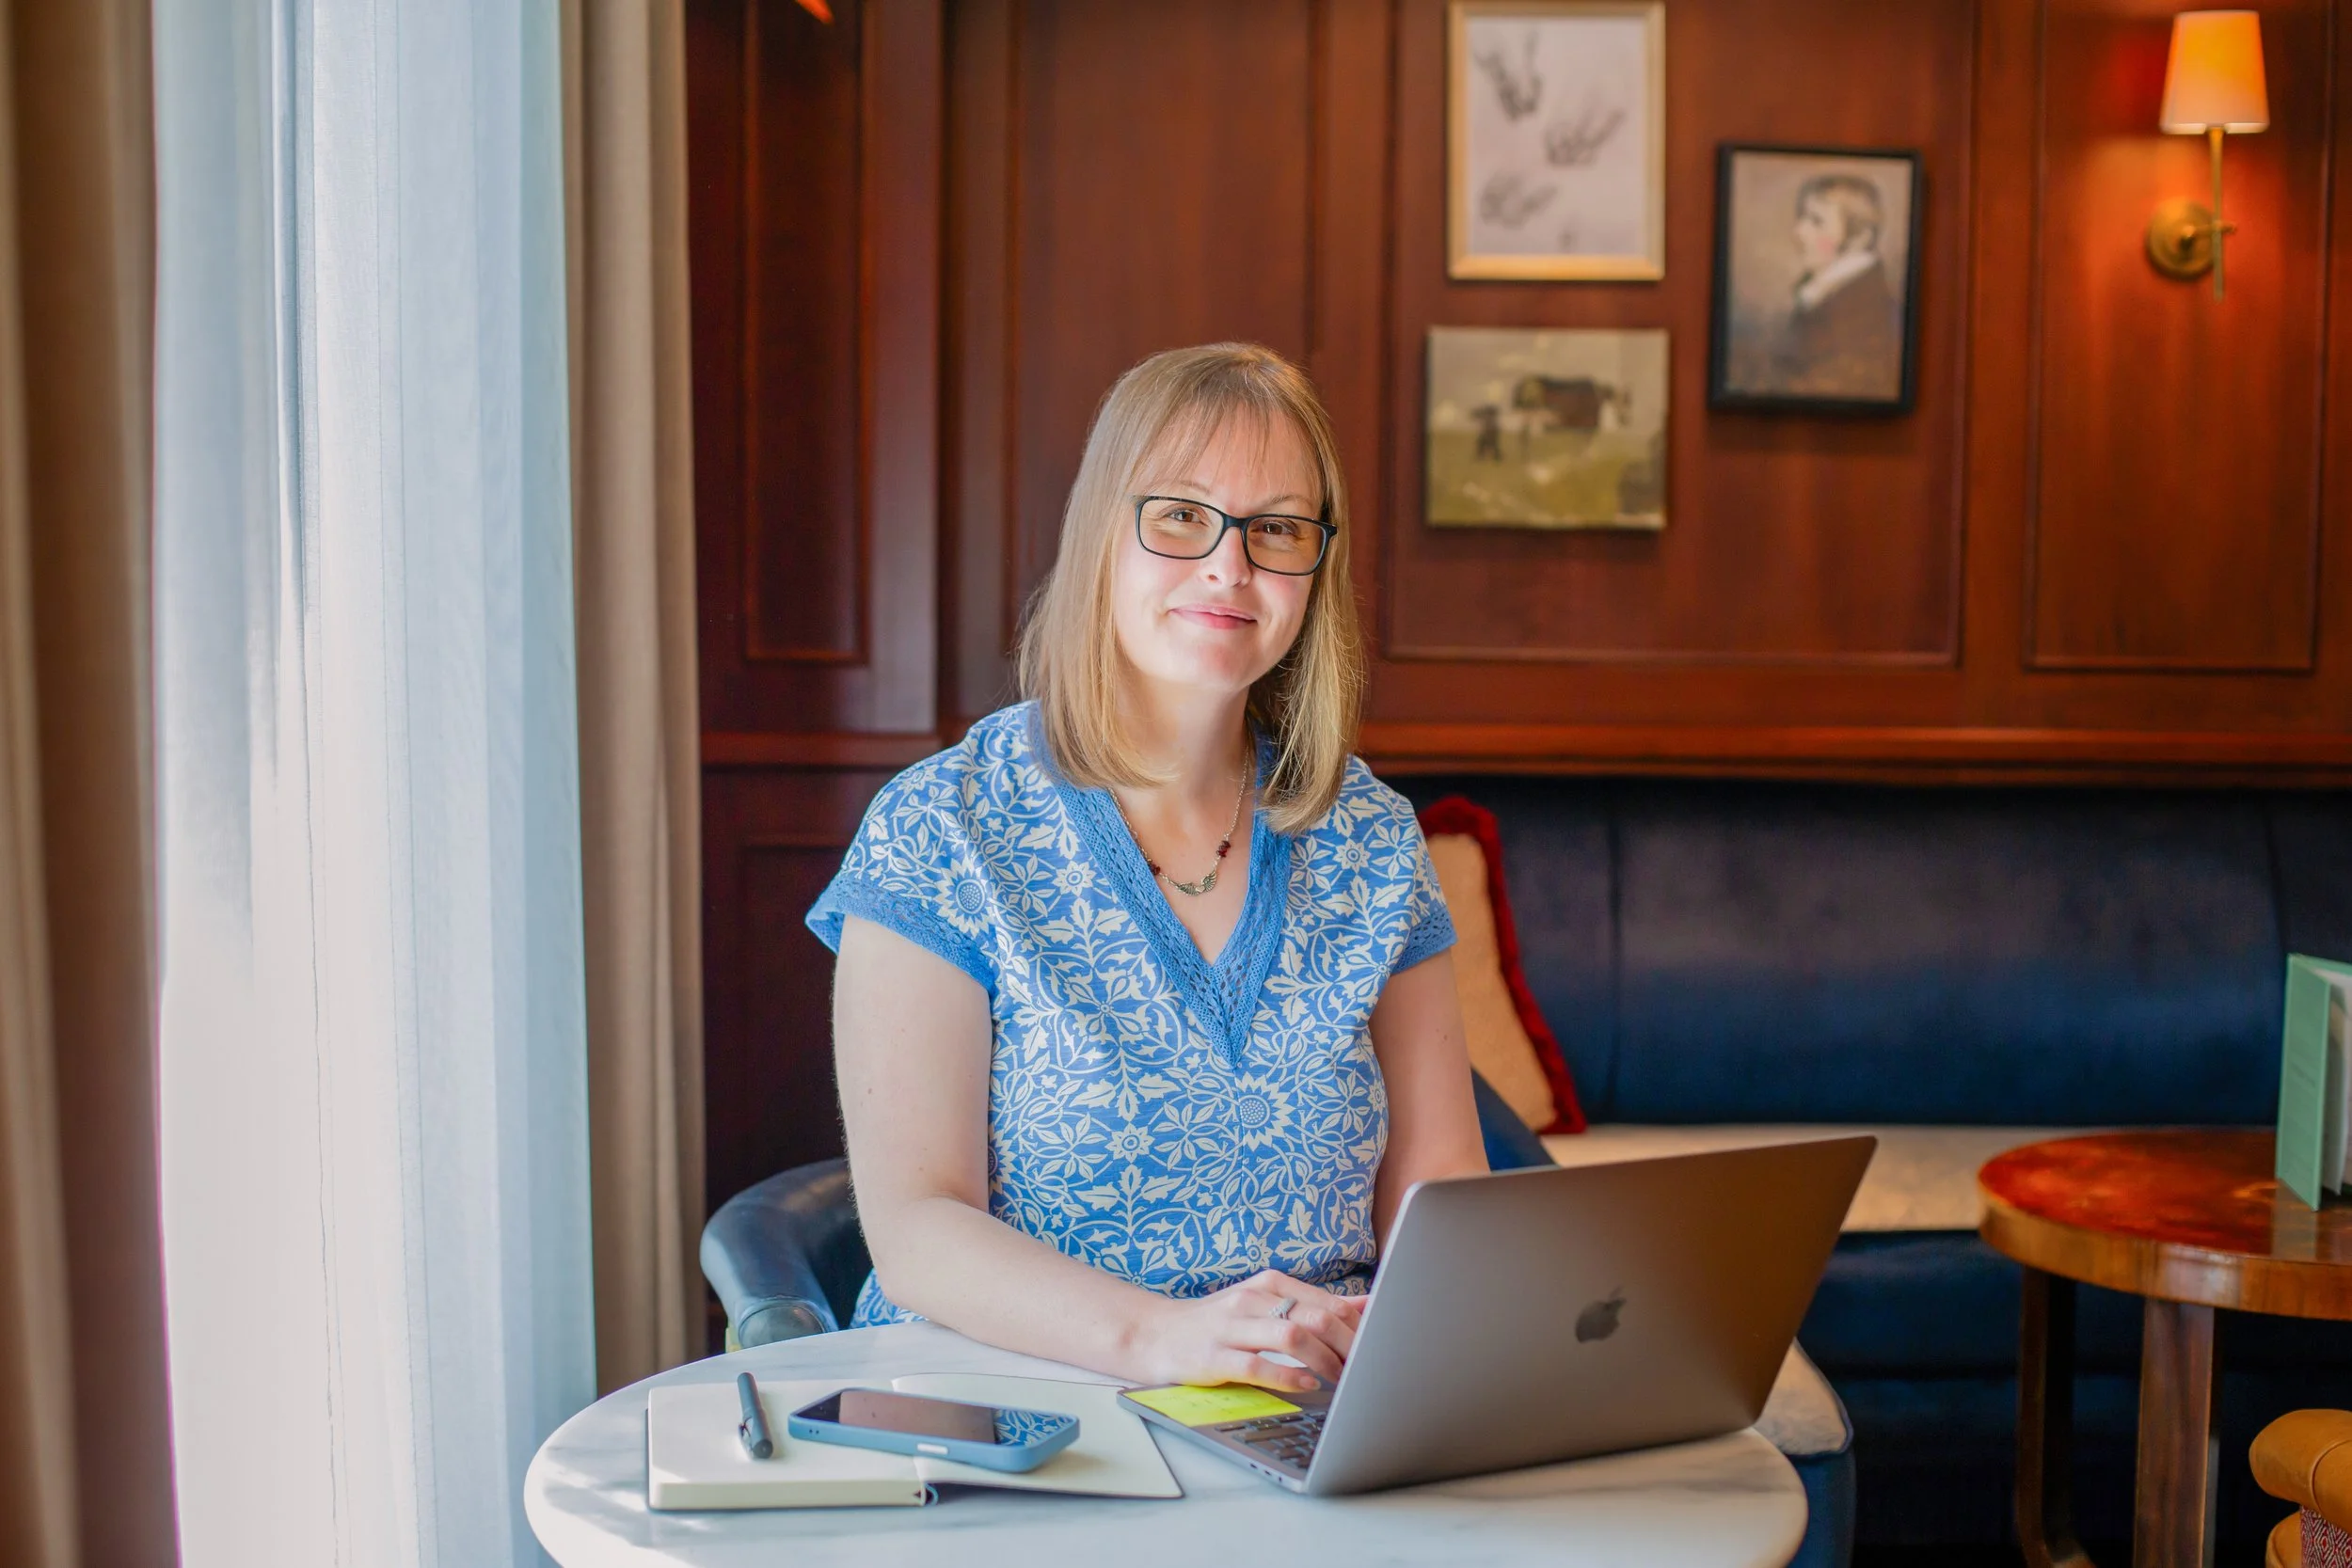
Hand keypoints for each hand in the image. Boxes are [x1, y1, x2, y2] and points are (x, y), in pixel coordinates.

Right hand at [1129, 1270, 1364, 1392]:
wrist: (1155, 1334)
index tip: (1376, 1348)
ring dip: (1324, 1360)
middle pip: (1314, 1318)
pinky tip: (1306, 1385)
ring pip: (1290, 1336)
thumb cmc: (1218, 1323)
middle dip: (1348, 1346)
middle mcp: (1251, 1300)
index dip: (1357, 1328)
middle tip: (1366, 1367)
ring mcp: (1230, 1328)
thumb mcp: (1266, 1305)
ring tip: (1341, 1379)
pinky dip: (1288, 1376)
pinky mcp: (1213, 1357)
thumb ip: (1314, 1305)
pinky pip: (1257, 1365)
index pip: (1327, 1303)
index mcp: (1268, 1284)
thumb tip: (1366, 1305)